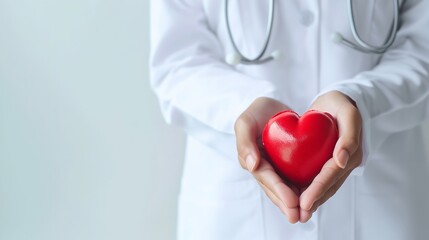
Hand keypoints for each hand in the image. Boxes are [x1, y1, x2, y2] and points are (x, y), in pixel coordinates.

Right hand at [234, 97, 299, 222]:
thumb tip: (252, 165)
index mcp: (251, 160)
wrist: (272, 106)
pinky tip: (313, 200)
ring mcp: (275, 169)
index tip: (292, 202)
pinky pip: (294, 180)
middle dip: (286, 204)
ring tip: (306, 215)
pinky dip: (302, 191)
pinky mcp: (286, 166)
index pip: (266, 177)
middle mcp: (263, 168)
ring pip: (284, 189)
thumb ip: (244, 141)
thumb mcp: (246, 121)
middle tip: (299, 217)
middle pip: (275, 189)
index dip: (278, 191)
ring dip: (294, 204)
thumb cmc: (257, 112)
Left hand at [299, 91, 362, 222]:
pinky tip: (296, 197)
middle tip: (299, 214)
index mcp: (351, 153)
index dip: (318, 189)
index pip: (331, 174)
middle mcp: (344, 162)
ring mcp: (335, 164)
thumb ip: (349, 136)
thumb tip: (342, 161)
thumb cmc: (342, 105)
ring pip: (324, 186)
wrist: (337, 101)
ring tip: (297, 214)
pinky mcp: (326, 162)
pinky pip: (317, 178)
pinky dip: (308, 189)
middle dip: (314, 201)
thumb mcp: (348, 114)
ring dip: (312, 200)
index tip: (305, 202)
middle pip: (328, 186)